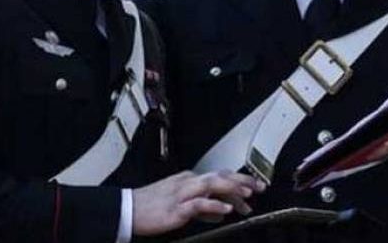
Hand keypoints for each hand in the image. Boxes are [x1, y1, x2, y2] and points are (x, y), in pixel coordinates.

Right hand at [133, 170, 265, 235]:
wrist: (127, 210)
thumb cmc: (151, 207)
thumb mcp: (181, 204)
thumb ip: (203, 207)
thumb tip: (222, 211)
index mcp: (189, 180)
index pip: (219, 176)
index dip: (239, 180)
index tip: (255, 186)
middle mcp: (188, 182)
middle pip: (220, 176)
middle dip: (242, 180)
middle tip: (260, 187)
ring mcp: (182, 194)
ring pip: (212, 185)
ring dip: (232, 189)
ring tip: (248, 195)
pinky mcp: (176, 208)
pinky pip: (198, 204)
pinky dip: (213, 205)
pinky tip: (225, 210)